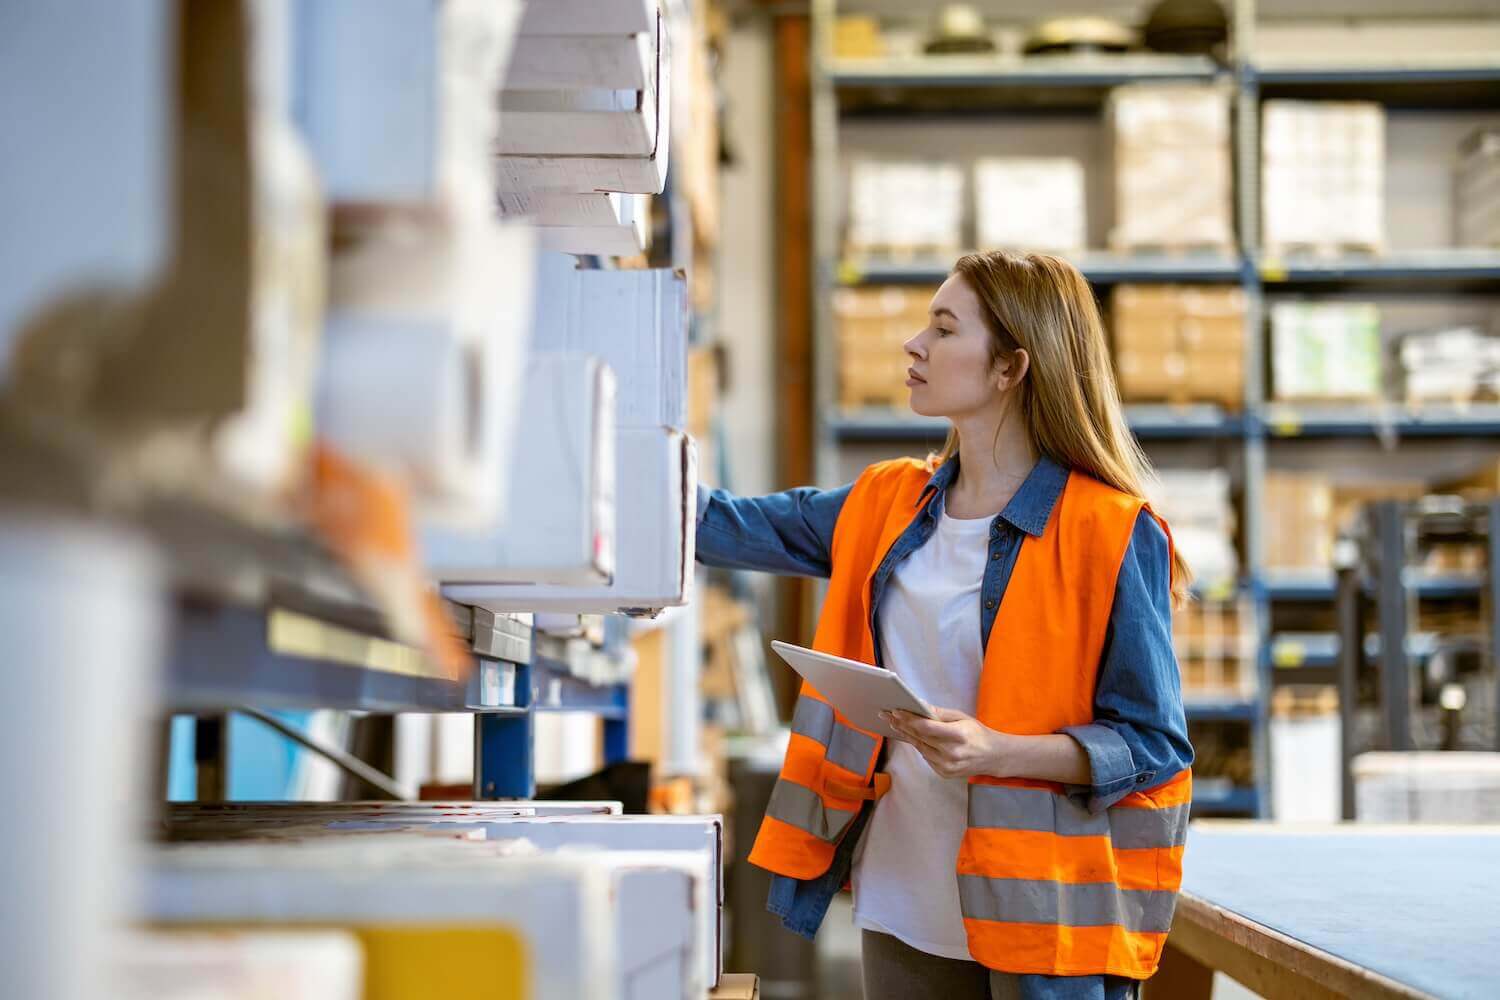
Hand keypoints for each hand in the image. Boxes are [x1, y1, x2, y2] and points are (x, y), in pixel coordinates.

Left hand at [880, 707, 1013, 779]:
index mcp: (958, 736)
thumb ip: (939, 714)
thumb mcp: (962, 718)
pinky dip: (919, 746)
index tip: (896, 711)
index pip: (927, 727)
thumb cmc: (977, 733)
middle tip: (887, 715)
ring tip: (894, 724)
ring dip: (906, 735)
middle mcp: (951, 754)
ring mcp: (947, 766)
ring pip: (920, 748)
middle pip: (920, 738)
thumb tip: (919, 705)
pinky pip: (926, 757)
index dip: (909, 719)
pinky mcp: (944, 773)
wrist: (993, 757)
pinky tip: (910, 736)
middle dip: (902, 725)